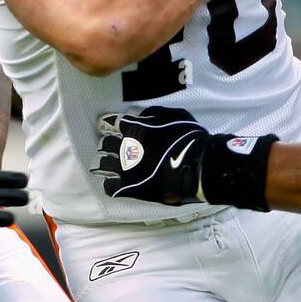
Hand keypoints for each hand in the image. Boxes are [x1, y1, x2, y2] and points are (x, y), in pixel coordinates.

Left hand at [91, 106, 275, 209]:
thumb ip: (154, 113)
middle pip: (106, 143)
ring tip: (105, 162)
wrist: (197, 166)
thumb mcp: (175, 115)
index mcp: (135, 129)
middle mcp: (125, 148)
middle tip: (108, 145)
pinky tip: (113, 182)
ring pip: (103, 164)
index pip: (112, 123)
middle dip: (107, 143)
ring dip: (104, 161)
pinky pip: (110, 187)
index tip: (107, 125)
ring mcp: (126, 169)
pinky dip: (110, 183)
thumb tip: (140, 114)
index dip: (109, 124)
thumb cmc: (190, 138)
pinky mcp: (130, 188)